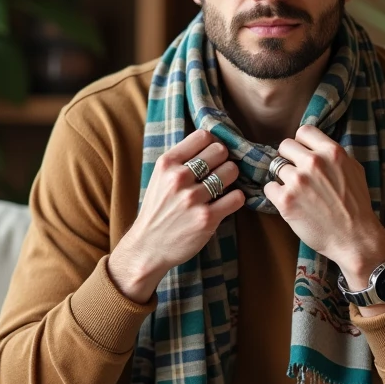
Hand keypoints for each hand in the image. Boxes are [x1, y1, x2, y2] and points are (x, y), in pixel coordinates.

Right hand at [109, 130, 245, 302]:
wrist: (148, 247)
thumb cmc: (158, 210)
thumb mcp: (160, 177)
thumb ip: (181, 160)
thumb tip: (213, 143)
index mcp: (167, 163)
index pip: (203, 136)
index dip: (213, 144)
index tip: (214, 155)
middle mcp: (179, 178)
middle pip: (220, 151)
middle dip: (224, 160)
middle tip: (220, 172)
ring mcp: (193, 199)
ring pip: (231, 171)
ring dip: (231, 178)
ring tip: (223, 187)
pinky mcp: (206, 219)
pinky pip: (237, 197)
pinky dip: (236, 198)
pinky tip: (227, 202)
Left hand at [263, 125, 384, 289]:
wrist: (355, 238)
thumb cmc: (356, 206)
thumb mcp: (354, 170)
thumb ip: (334, 155)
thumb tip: (316, 145)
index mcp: (331, 152)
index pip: (303, 131)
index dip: (301, 144)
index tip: (302, 155)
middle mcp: (313, 163)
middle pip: (284, 146)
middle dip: (289, 159)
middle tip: (297, 174)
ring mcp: (297, 181)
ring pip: (275, 167)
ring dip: (283, 178)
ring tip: (295, 192)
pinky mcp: (286, 200)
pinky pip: (269, 188)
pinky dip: (275, 195)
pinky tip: (289, 202)